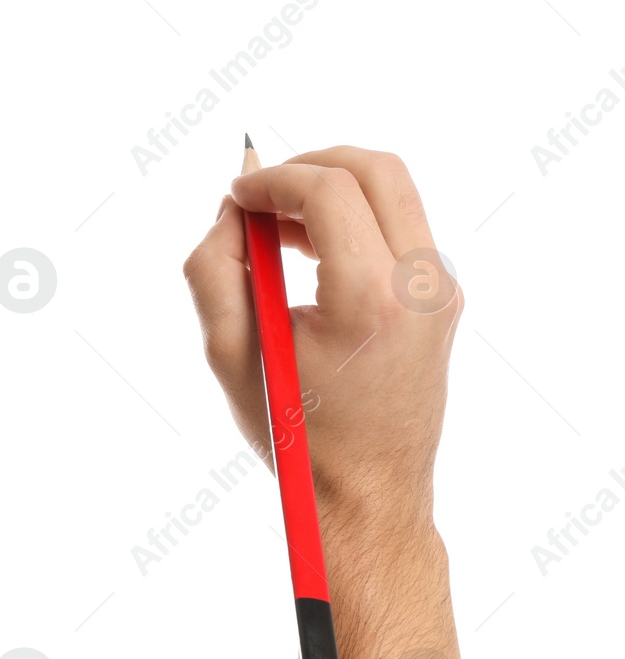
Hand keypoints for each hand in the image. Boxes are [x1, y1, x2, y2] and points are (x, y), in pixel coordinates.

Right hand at [182, 146, 461, 529]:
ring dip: (331, 191)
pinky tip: (310, 255)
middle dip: (308, 166)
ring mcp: (442, 290)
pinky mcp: (444, 299)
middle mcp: (420, 286)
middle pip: (374, 170)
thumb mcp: (229, 352)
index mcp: (369, 299)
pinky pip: (401, 227)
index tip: (235, 197)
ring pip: (392, 192)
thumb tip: (232, 212)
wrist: (367, 492)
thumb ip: (215, 268)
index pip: (327, 190)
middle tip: (259, 197)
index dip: (271, 179)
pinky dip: (353, 220)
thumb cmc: (295, 433)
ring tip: (278, 231)